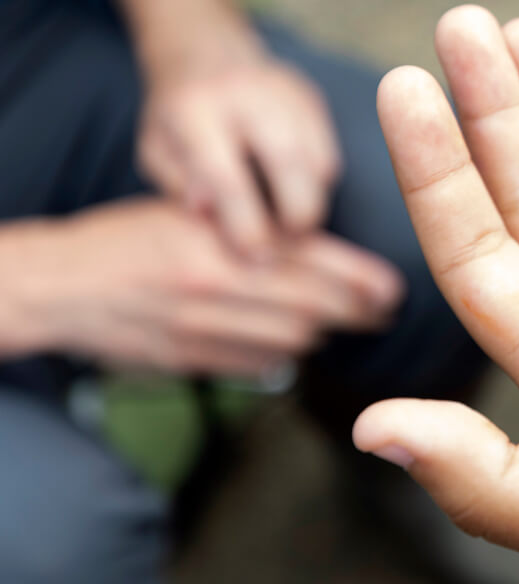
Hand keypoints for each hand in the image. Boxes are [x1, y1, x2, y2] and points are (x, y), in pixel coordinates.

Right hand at [22, 198, 400, 375]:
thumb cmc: (130, 240)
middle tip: (384, 312)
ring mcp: (202, 329)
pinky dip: (280, 357)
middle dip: (357, 311)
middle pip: (313, 307)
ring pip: (292, 341)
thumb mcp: (191, 216)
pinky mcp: (192, 362)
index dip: (361, 278)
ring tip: (342, 324)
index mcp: (220, 241)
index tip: (393, 288)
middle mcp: (215, 286)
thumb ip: (253, 234)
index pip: (311, 261)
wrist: (61, 286)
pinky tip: (287, 343)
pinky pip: (258, 367)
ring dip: (321, 333)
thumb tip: (322, 256)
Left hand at [137, 47, 340, 257]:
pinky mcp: (312, 98)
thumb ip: (180, 186)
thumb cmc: (176, 117)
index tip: (255, 257)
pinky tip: (294, 191)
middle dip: (297, 215)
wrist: (204, 53)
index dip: (246, 225)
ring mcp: (286, 91)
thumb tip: (212, 215)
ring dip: (311, 202)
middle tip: (286, 244)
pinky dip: (317, 184)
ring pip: (319, 162)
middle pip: (291, 163)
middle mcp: (245, 92)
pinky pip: (329, 153)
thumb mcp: (156, 150)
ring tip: (288, 222)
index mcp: (195, 108)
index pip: (229, 177)